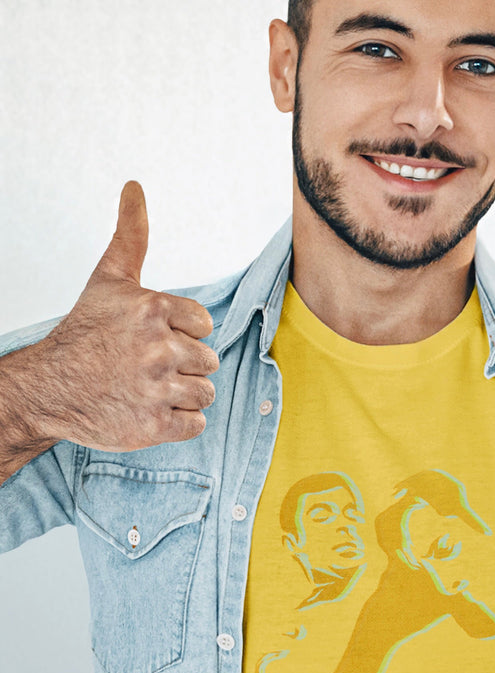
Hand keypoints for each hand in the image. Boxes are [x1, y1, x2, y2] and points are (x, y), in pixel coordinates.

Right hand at [40, 181, 218, 450]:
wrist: (49, 388)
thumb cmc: (86, 331)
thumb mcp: (110, 278)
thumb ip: (132, 235)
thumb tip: (135, 186)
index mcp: (154, 309)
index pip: (205, 326)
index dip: (183, 334)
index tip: (151, 338)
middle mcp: (157, 348)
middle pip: (208, 362)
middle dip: (182, 366)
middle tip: (145, 367)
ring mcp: (155, 389)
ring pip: (205, 394)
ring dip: (181, 394)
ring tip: (147, 388)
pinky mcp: (153, 427)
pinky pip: (196, 424)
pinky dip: (177, 422)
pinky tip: (149, 410)